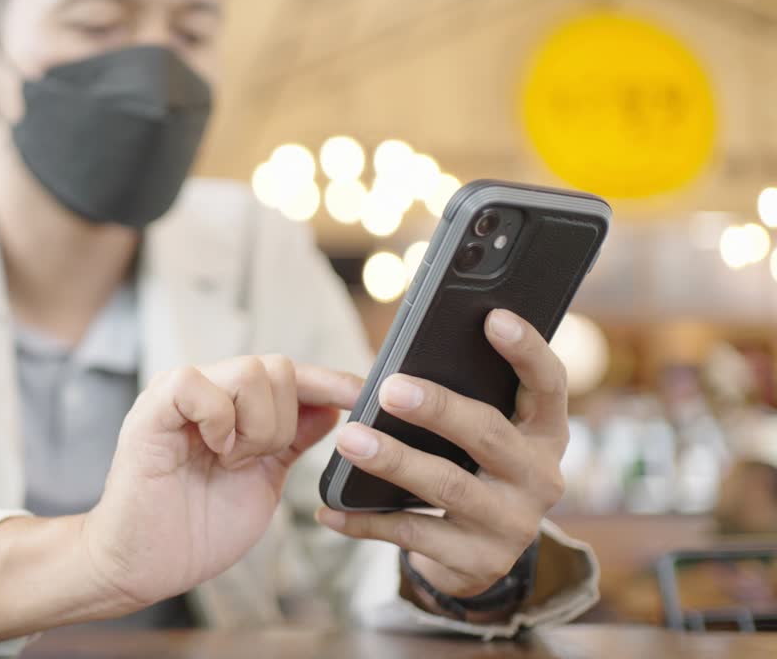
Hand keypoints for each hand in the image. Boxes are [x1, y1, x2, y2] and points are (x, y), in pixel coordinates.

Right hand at [83, 356, 360, 610]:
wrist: (145, 565)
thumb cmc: (197, 529)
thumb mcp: (263, 480)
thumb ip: (292, 441)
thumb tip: (331, 408)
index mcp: (232, 405)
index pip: (291, 375)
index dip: (329, 382)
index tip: (362, 396)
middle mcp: (206, 389)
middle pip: (277, 367)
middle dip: (282, 422)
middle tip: (254, 461)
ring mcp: (178, 396)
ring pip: (248, 371)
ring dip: (254, 427)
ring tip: (229, 461)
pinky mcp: (152, 409)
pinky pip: (196, 384)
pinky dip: (218, 420)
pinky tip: (214, 451)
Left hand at [315, 309, 568, 597]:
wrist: (480, 555)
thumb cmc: (471, 468)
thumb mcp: (482, 433)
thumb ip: (466, 396)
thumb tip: (406, 358)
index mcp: (545, 432)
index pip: (549, 384)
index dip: (526, 350)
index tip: (493, 317)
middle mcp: (541, 477)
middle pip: (489, 434)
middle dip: (438, 408)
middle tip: (388, 389)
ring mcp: (514, 524)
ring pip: (448, 486)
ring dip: (394, 461)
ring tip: (349, 440)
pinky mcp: (481, 562)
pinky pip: (415, 535)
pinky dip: (366, 520)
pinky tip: (330, 508)